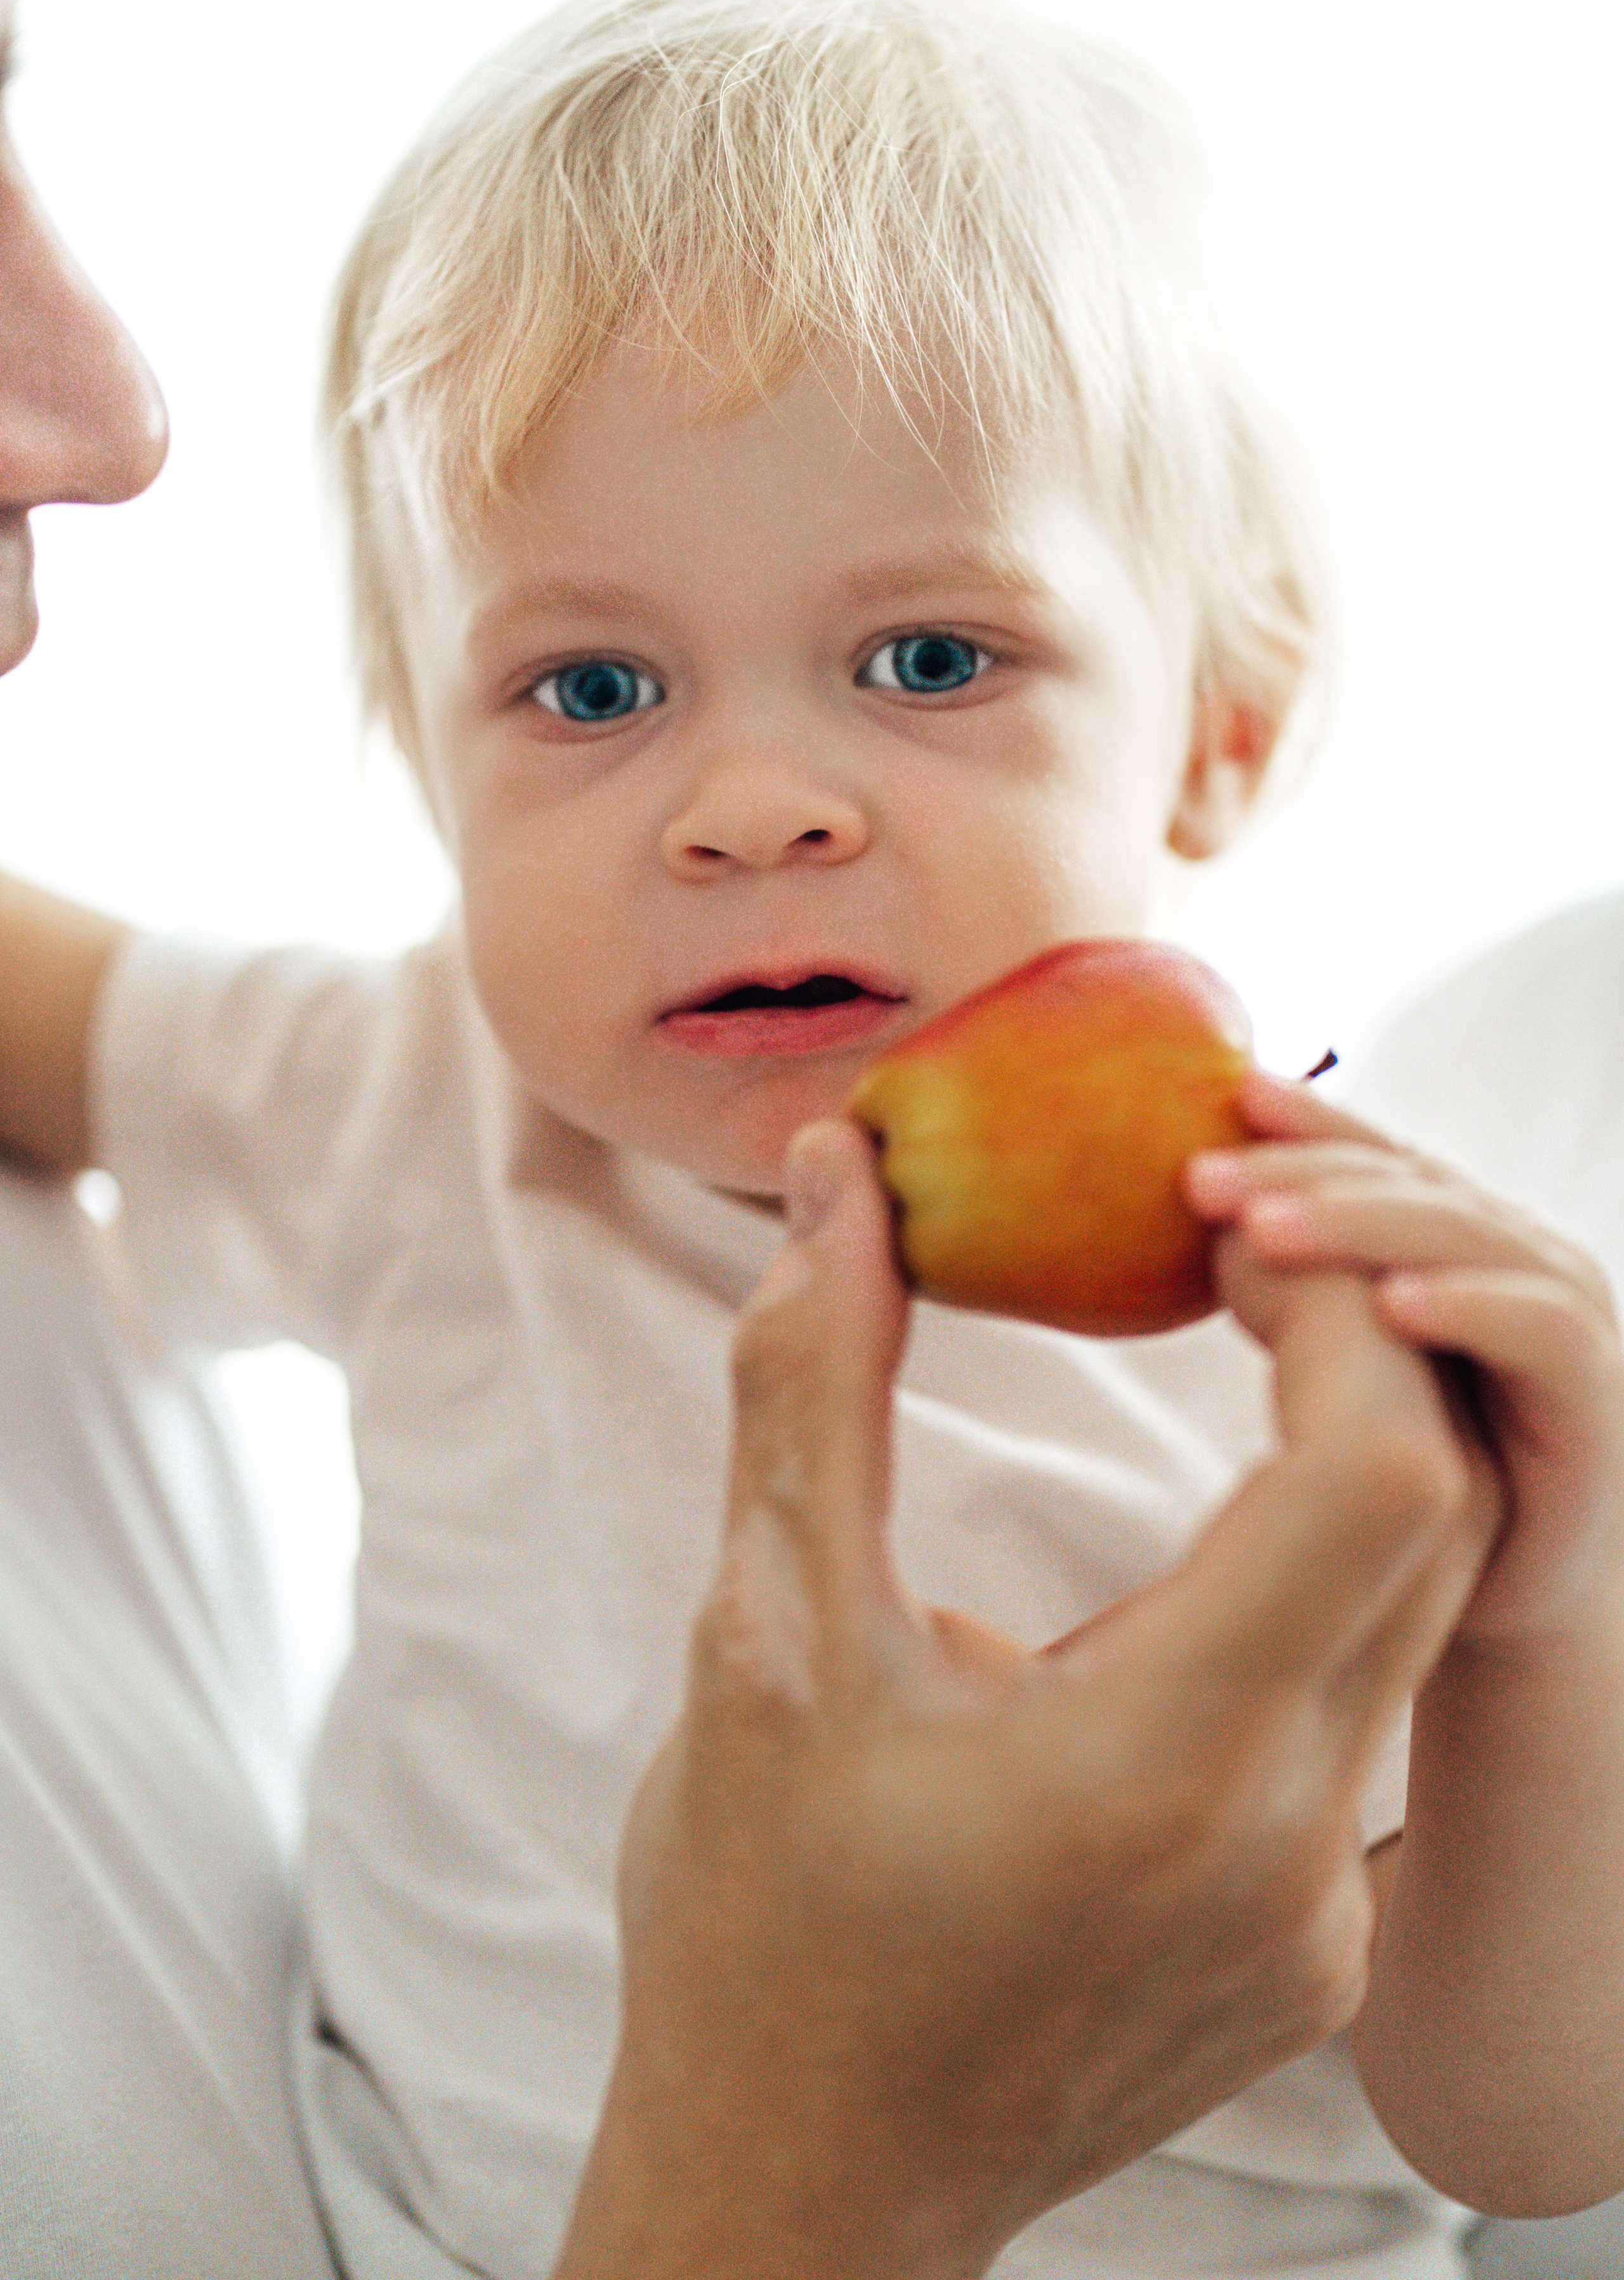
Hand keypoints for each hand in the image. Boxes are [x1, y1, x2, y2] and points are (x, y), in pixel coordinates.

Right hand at [559, 1117, 1495, 2279]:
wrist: (802, 2189)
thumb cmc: (759, 1927)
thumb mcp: (761, 1633)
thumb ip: (813, 1380)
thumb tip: (838, 1173)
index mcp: (1165, 1763)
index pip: (1378, 1476)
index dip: (1338, 1310)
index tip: (1229, 1215)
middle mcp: (1289, 1844)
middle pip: (1437, 1524)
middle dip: (1360, 1349)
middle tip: (1235, 1248)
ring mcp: (1321, 1909)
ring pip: (1422, 1616)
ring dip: (1355, 1457)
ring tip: (1236, 1353)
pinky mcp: (1317, 1941)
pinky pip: (1373, 1714)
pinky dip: (1325, 1583)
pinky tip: (1208, 1552)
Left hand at [1186, 1073, 1623, 1643]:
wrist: (1501, 1610)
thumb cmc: (1401, 1481)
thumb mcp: (1332, 1369)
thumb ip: (1289, 1289)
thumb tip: (1198, 1222)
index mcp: (1445, 1237)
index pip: (1373, 1157)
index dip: (1303, 1124)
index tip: (1219, 1097)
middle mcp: (1510, 1258)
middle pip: (1408, 1183)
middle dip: (1302, 1170)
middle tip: (1202, 1176)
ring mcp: (1559, 1319)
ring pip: (1467, 1235)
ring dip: (1362, 1225)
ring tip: (1263, 1230)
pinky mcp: (1594, 1397)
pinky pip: (1541, 1329)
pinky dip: (1472, 1305)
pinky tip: (1393, 1304)